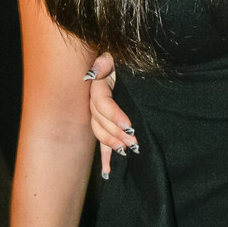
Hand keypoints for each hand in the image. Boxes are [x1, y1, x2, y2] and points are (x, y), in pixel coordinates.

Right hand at [86, 52, 136, 177]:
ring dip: (112, 143)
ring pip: (99, 131)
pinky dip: (105, 156)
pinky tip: (107, 172)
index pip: (102, 102)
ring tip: (126, 151)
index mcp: (97, 83)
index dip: (114, 115)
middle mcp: (93, 99)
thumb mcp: (112, 55)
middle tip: (134, 142)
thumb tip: (100, 63)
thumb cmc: (119, 56)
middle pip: (100, 120)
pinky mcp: (102, 120)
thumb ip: (105, 60)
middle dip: (117, 133)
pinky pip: (101, 139)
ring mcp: (96, 111)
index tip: (129, 125)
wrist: (117, 57)